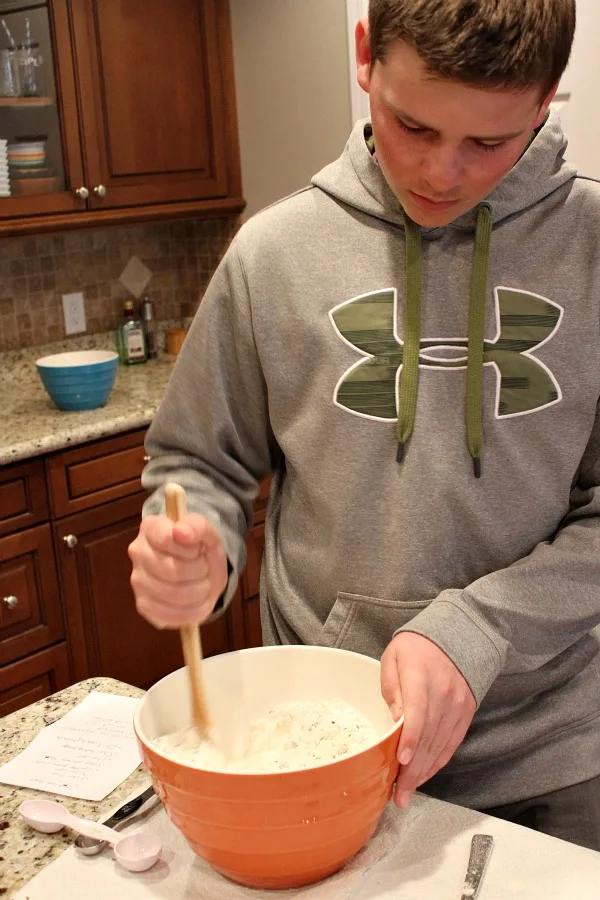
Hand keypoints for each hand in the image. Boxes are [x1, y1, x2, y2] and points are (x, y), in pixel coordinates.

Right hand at [128, 513, 227, 628]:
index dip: (191, 549)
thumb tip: (180, 531)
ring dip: (199, 592)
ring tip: (203, 585)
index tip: (199, 549)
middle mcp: (138, 552)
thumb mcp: (208, 534)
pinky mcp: (143, 606)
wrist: (203, 573)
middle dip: (200, 572)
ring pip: (174, 594)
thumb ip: (197, 526)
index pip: (167, 539)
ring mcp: (137, 580)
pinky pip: (169, 615)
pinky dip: (192, 611)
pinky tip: (197, 602)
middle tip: (204, 569)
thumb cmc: (201, 550)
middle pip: (173, 570)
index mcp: (151, 528)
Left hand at [380, 632, 475, 808]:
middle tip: (397, 795)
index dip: (410, 738)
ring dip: (423, 773)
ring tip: (406, 793)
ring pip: (440, 746)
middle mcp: (444, 694)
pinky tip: (424, 775)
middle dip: (412, 770)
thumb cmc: (416, 647)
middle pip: (428, 738)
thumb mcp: (393, 657)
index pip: (418, 712)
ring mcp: (458, 706)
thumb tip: (395, 721)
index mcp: (422, 676)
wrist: (457, 636)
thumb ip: (391, 688)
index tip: (401, 760)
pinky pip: (451, 744)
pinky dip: (437, 762)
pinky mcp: (466, 714)